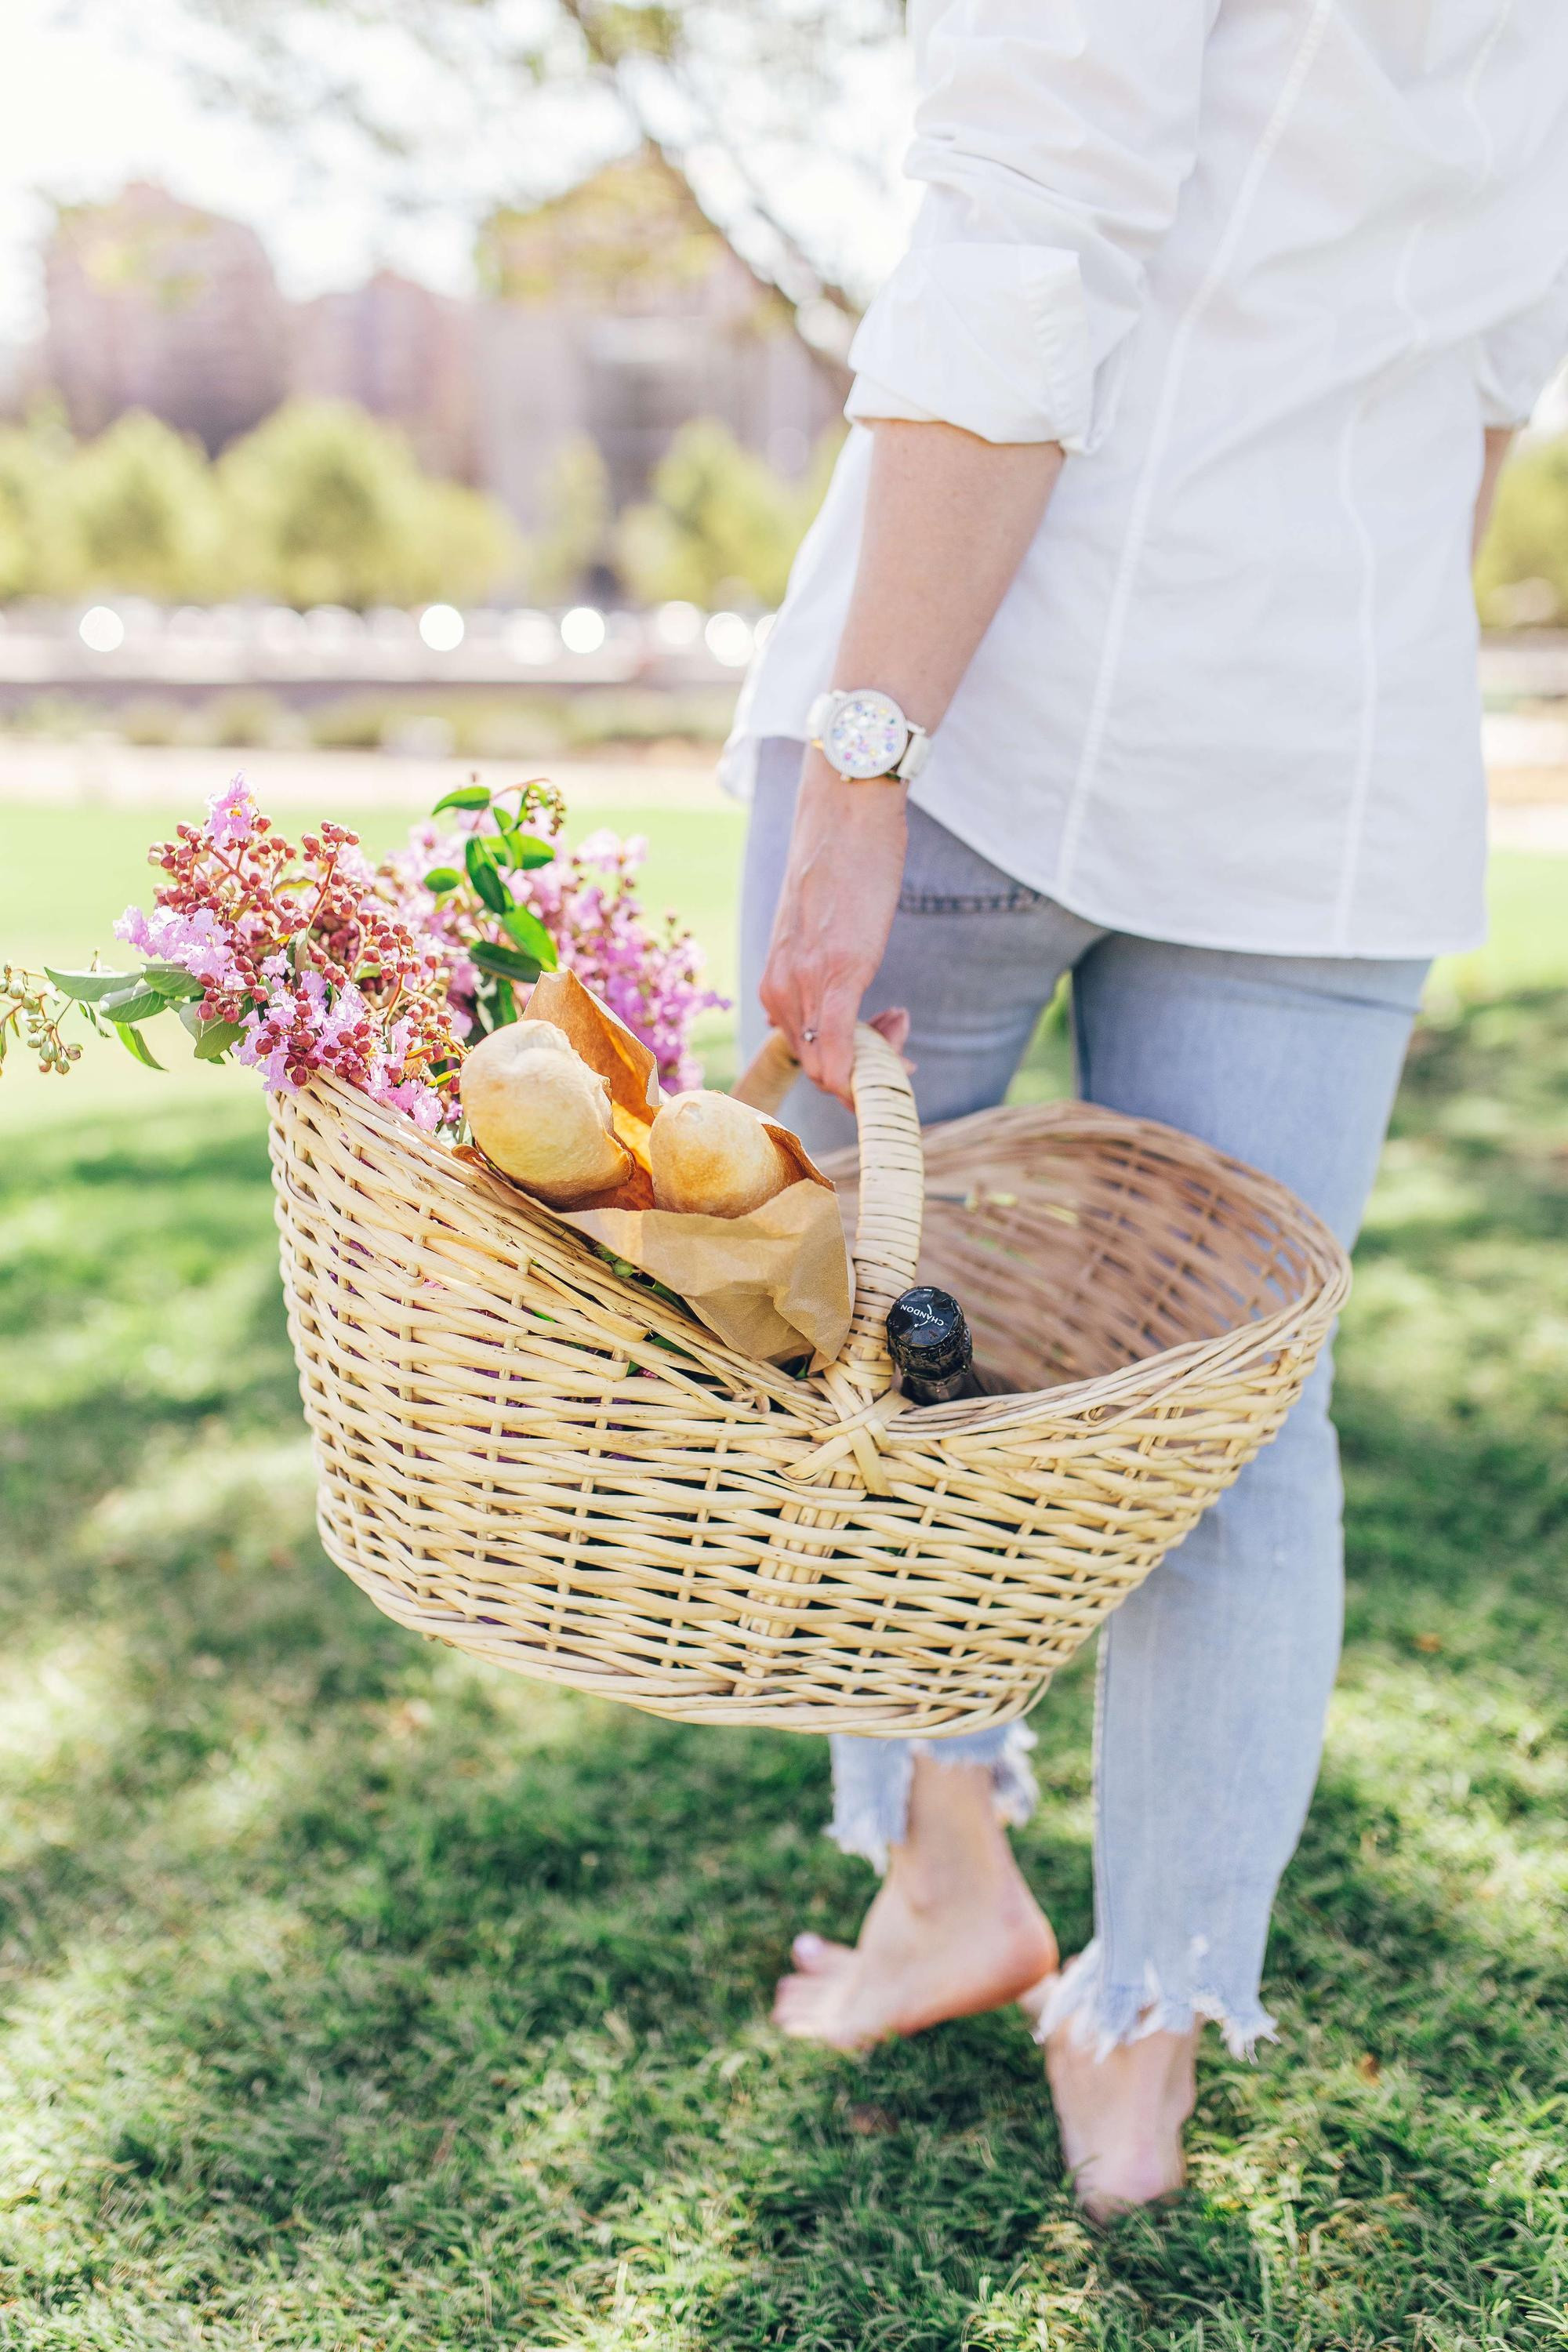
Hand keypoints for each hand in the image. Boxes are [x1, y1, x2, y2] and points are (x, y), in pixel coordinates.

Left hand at [759, 750, 909, 1106]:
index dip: (845, 1067)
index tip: (883, 1038)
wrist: (844, 813)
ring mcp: (804, 985)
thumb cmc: (838, 867)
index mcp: (775, 985)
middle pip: (819, 1069)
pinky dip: (862, 1073)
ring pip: (831, 1068)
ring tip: (900, 1018)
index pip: (805, 1057)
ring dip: (876, 1063)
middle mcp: (780, 992)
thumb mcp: (816, 935)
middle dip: (864, 1068)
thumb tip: (837, 1013)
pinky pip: (840, 1048)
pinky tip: (895, 1064)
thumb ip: (816, 975)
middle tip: (899, 1025)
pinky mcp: (836, 973)